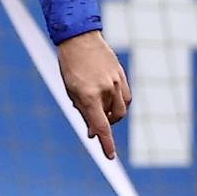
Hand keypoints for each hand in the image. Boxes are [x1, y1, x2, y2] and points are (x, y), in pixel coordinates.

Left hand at [57, 29, 130, 159]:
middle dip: (103, 125)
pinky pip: (126, 98)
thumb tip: (92, 132)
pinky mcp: (122, 75)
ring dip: (111, 115)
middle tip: (92, 124)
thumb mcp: (71, 91)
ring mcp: (116, 81)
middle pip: (110, 119)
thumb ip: (83, 112)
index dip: (105, 143)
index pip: (100, 126)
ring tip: (98, 109)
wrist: (79, 38)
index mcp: (88, 95)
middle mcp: (105, 89)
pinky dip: (119, 104)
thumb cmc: (70, 66)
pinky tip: (109, 101)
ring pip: (120, 109)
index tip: (110, 157)